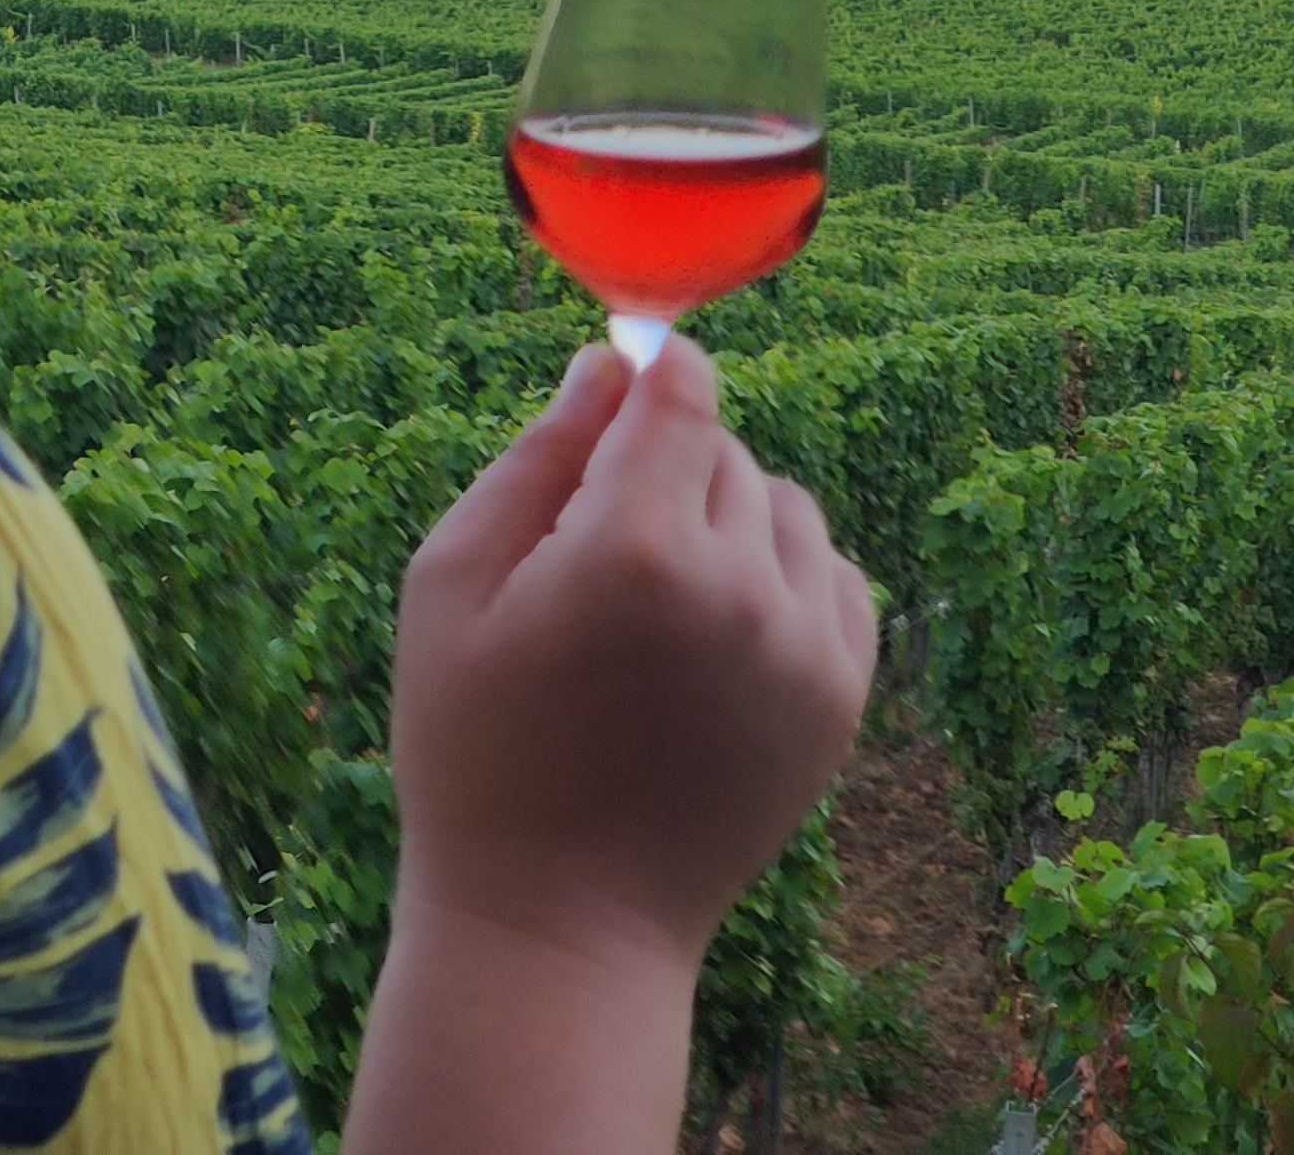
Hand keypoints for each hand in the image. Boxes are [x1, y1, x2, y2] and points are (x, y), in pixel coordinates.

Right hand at [396, 335, 875, 962]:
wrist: (560, 926)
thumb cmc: (475, 749)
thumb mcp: (452, 583)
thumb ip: (536, 458)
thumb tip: (607, 367)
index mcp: (634, 548)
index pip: (681, 392)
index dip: (650, 370)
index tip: (624, 371)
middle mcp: (740, 588)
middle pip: (724, 450)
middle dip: (662, 467)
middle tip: (591, 551)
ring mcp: (804, 650)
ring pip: (785, 508)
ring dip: (727, 519)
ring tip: (654, 597)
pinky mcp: (841, 701)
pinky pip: (832, 577)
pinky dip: (780, 577)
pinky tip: (713, 629)